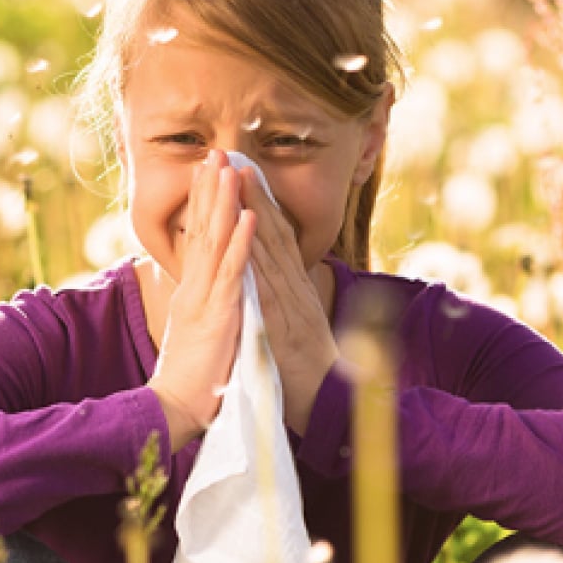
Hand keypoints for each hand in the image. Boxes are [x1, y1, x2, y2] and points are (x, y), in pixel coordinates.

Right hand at [148, 151, 256, 451]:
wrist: (175, 410)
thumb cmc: (191, 379)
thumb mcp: (196, 332)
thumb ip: (201, 306)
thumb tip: (204, 289)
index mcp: (191, 291)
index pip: (197, 238)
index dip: (204, 203)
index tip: (209, 172)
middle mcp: (194, 288)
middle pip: (202, 229)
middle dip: (209, 189)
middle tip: (214, 152)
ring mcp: (205, 299)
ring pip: (215, 241)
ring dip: (224, 203)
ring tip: (230, 168)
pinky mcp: (219, 315)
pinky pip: (233, 273)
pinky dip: (241, 242)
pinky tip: (248, 216)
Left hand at [238, 167, 339, 434]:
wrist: (328, 406)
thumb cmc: (305, 369)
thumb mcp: (293, 325)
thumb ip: (283, 298)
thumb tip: (272, 277)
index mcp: (293, 288)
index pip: (275, 236)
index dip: (259, 201)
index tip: (241, 170)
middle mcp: (294, 288)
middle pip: (272, 232)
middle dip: (253, 192)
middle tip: (234, 156)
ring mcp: (291, 304)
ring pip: (270, 250)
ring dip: (254, 212)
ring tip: (237, 178)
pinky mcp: (283, 326)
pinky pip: (268, 288)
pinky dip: (258, 259)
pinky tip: (247, 235)